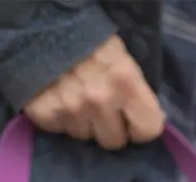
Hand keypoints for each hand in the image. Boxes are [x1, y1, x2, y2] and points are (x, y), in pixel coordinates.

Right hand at [22, 36, 164, 149]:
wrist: (43, 25)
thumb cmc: (93, 44)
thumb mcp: (125, 60)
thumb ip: (138, 93)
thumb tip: (153, 121)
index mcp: (126, 82)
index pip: (147, 131)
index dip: (141, 127)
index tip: (132, 119)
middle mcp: (99, 98)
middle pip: (114, 142)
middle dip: (110, 128)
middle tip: (101, 106)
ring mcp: (69, 107)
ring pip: (85, 137)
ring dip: (83, 122)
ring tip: (76, 96)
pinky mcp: (43, 111)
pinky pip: (60, 130)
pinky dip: (59, 118)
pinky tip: (58, 97)